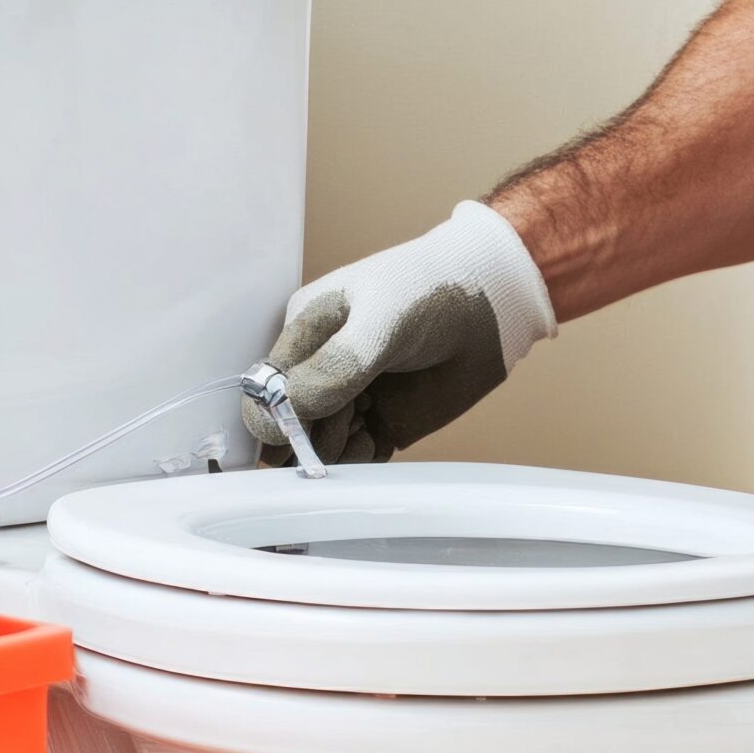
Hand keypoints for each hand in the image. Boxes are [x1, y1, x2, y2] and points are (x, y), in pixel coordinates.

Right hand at [246, 201, 557, 462]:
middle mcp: (318, 370)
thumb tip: (290, 407)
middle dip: (309, 436)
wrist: (490, 306)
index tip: (302, 425)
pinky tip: (378, 440)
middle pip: (287, 427)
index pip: (263, 391)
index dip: (274, 416)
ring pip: (319, 448)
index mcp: (303, 334)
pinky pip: (354, 460)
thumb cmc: (429, 291)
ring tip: (367, 426)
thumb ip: (336, 365)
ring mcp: (349, 400)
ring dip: (335, 451)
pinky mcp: (380, 425)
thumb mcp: (380, 319)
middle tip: (349, 419)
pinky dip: (359, 462)